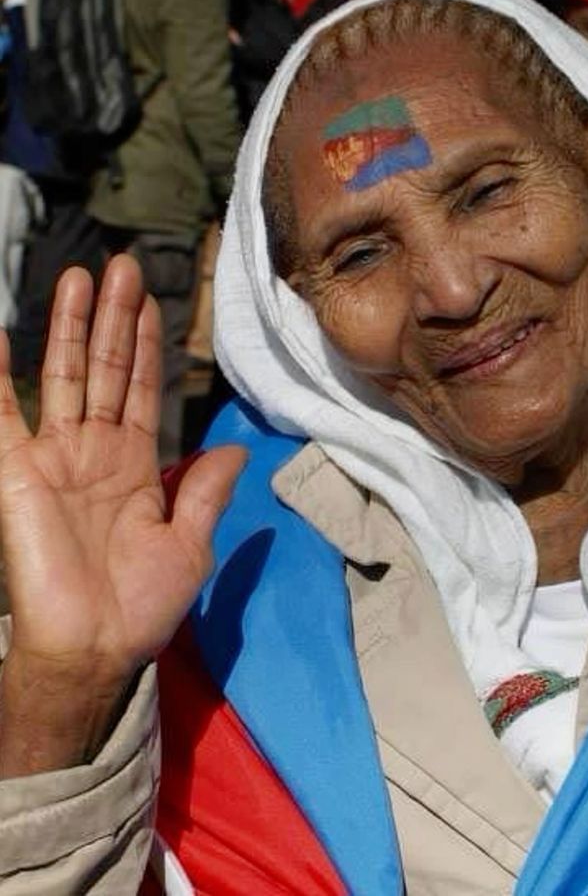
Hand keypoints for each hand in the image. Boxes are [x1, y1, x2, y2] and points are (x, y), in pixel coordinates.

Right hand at [0, 256, 244, 773]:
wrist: (94, 648)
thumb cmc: (141, 605)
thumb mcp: (191, 543)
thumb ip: (206, 490)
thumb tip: (237, 449)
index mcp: (135, 465)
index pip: (140, 389)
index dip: (145, 346)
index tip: (152, 302)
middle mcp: (94, 451)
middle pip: (104, 368)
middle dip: (113, 319)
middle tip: (122, 267)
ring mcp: (55, 456)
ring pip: (64, 376)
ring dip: (70, 326)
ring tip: (79, 277)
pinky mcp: (17, 470)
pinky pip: (3, 413)